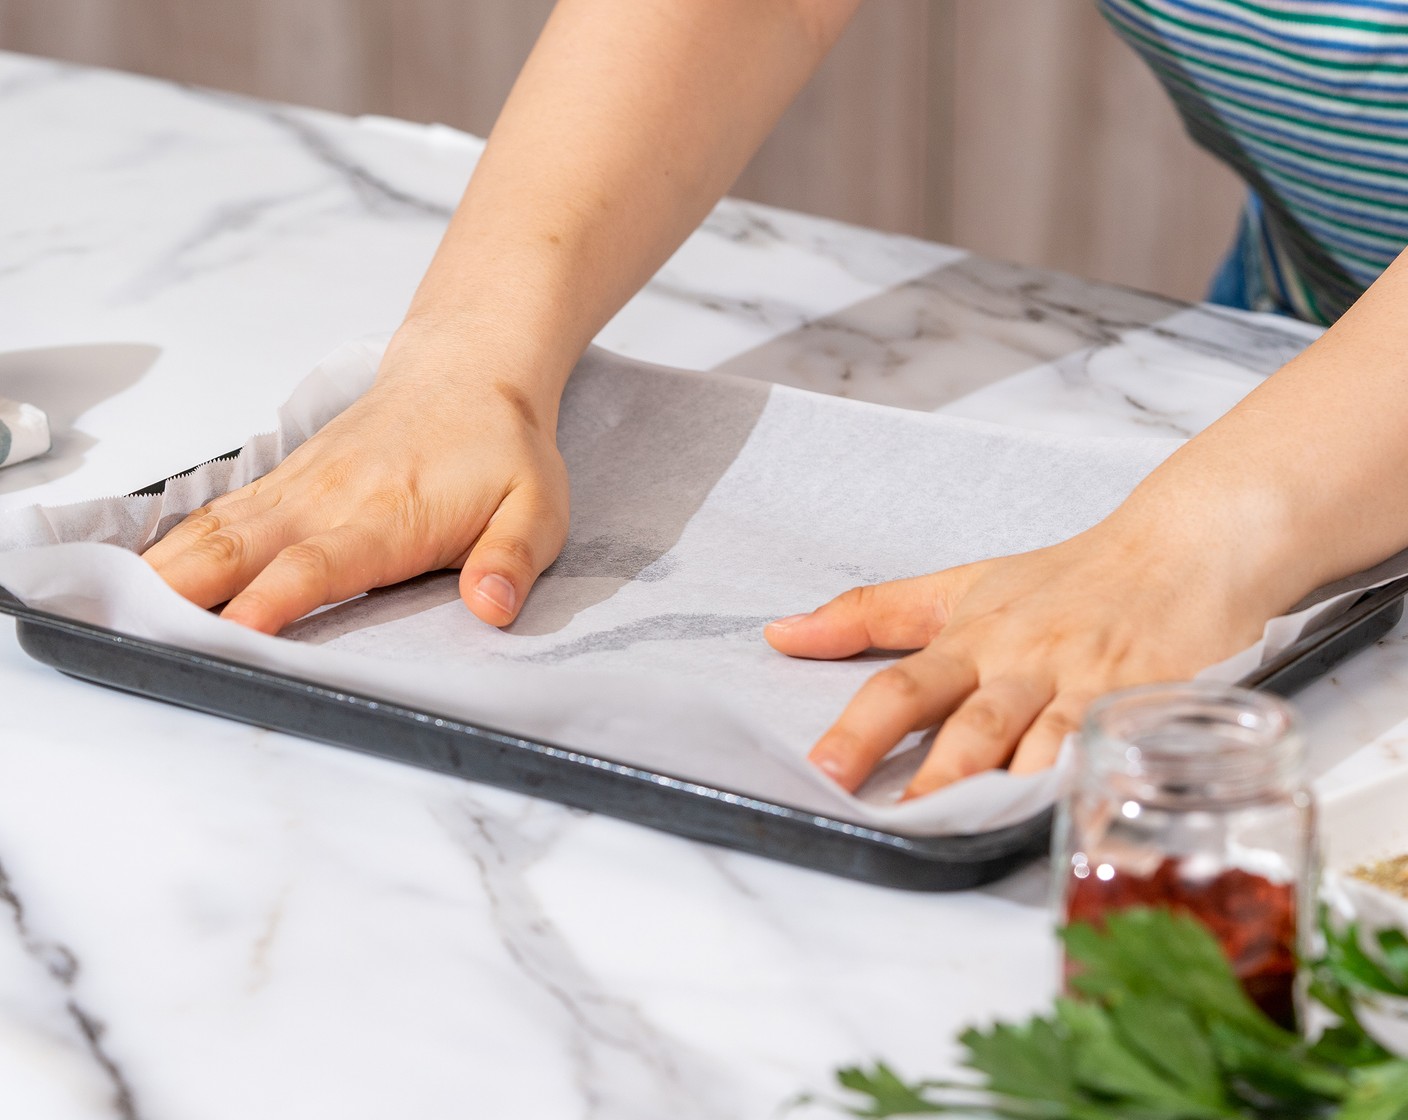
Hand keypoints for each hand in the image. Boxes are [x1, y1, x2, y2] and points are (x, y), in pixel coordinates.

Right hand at [143, 324, 569, 633]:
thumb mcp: (537, 508)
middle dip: (185, 591)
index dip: (275, 600)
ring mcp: (301, 485)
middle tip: (133, 632)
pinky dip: (176, 541)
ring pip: (217, 528)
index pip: (319, 564)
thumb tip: (491, 608)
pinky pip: (221, 510)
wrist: (469, 370)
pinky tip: (143, 571)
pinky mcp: (288, 478)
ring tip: (111, 608)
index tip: (237, 633)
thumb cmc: (501, 446)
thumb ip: (511, 559)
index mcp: (389, 515)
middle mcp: (330, 498)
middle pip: (242, 546)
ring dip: (164, 568)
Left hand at [764, 527, 1272, 799]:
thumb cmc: (1065, 577)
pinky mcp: (1143, 703)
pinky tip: (1073, 820)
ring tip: (969, 829)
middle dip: (932, 776)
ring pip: (1039, 741)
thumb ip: (871, 613)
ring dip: (1006, 788)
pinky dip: (1090, 782)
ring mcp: (1085, 685)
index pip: (905, 684)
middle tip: (894, 821)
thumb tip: (781, 634)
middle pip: (972, 724)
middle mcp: (1024, 662)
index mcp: (973, 638)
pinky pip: (1111, 749)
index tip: (824, 770)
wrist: (1182, 548)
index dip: (863, 728)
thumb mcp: (960, 586)